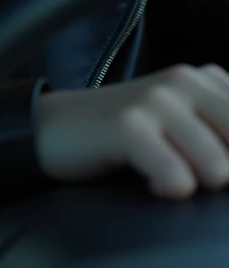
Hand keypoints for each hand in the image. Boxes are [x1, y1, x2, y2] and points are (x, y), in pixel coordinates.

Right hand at [34, 64, 228, 198]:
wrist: (55, 128)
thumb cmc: (125, 136)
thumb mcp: (184, 128)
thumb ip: (221, 134)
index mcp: (205, 79)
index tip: (218, 173)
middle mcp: (184, 80)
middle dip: (226, 176)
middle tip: (195, 176)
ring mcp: (155, 99)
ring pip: (218, 167)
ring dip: (197, 185)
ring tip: (170, 176)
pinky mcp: (127, 125)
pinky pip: (175, 175)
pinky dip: (169, 188)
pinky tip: (152, 181)